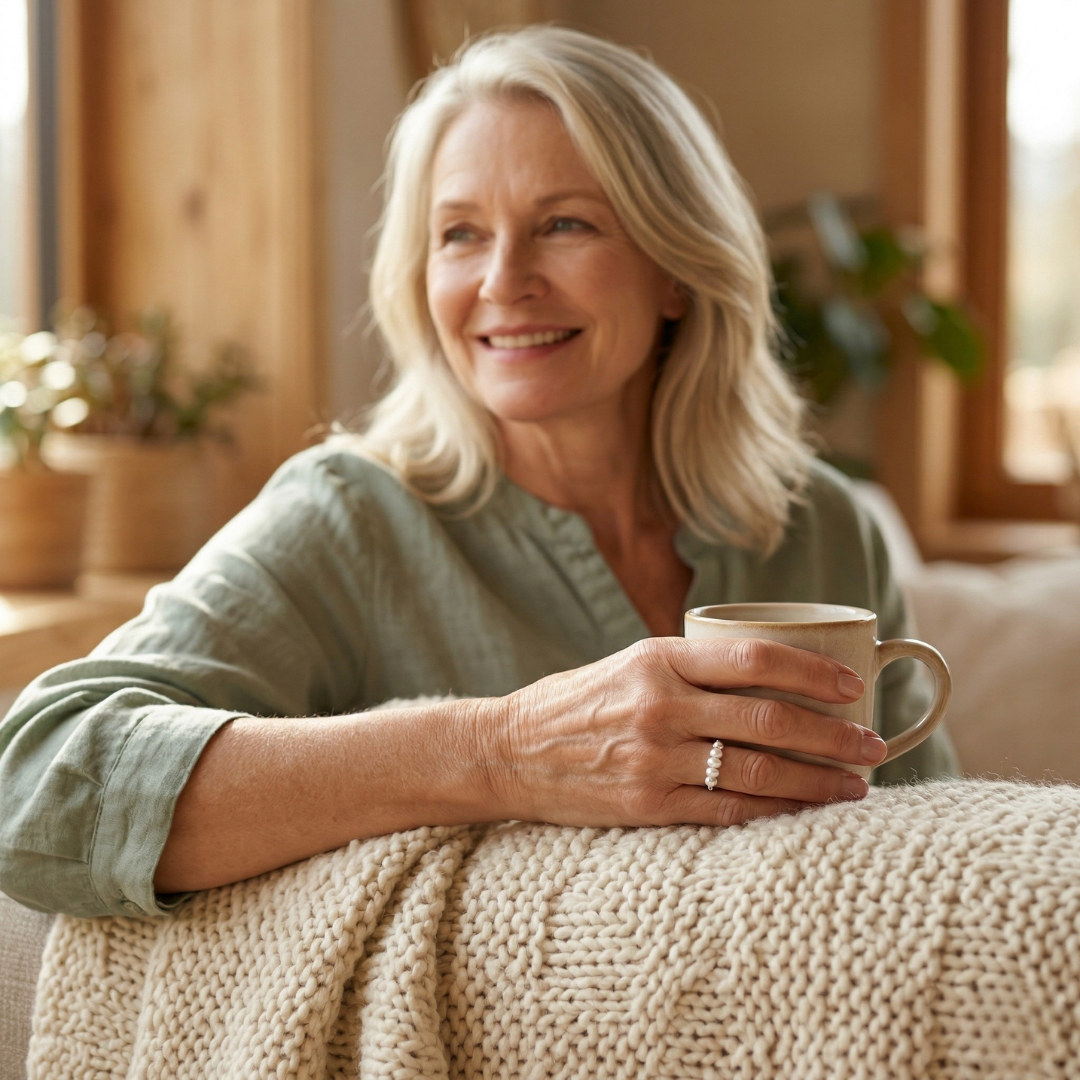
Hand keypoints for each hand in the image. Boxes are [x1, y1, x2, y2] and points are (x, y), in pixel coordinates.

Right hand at [488, 636, 886, 827]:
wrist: (510, 751)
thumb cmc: (577, 703)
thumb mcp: (629, 664)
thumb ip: (691, 668)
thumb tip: (770, 675)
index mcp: (658, 659)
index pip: (753, 658)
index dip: (813, 672)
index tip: (852, 686)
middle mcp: (660, 706)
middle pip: (769, 720)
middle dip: (834, 734)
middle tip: (873, 743)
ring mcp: (654, 759)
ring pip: (758, 772)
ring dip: (818, 781)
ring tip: (856, 786)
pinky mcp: (648, 805)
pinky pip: (727, 813)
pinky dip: (775, 813)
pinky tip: (805, 812)